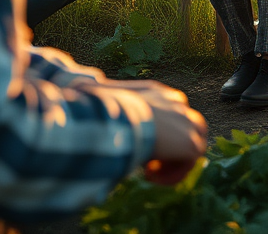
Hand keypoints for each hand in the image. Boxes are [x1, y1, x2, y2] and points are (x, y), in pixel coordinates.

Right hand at [70, 79, 207, 184]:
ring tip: (148, 172)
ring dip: (172, 161)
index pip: (169, 110)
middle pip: (186, 125)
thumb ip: (102, 101)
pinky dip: (172, 174)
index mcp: (158, 91)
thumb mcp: (100, 99)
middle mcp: (177, 102)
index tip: (138, 144)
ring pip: (192, 144)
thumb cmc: (103, 110)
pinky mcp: (191, 143)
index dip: (157, 131)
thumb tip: (74, 91)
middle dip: (171, 145)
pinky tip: (150, 176)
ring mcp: (187, 121)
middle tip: (147, 161)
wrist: (117, 120)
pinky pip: (190, 162)